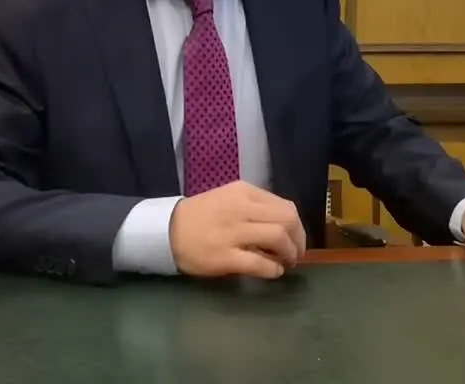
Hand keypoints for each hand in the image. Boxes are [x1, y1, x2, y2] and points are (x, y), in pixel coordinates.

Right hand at [169, 181, 306, 278]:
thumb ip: (255, 207)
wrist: (166, 230)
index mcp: (244, 192)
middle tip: (295, 254)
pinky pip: (259, 263)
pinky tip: (273, 272)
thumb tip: (284, 226)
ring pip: (278, 237)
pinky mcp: (225, 256)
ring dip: (289, 254)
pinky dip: (273, 270)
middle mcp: (241, 208)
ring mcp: (233, 232)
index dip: (297, 226)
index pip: (285, 206)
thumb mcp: (229, 199)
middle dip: (298, 240)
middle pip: (287, 220)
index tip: (295, 239)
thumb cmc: (201, 216)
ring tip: (285, 263)